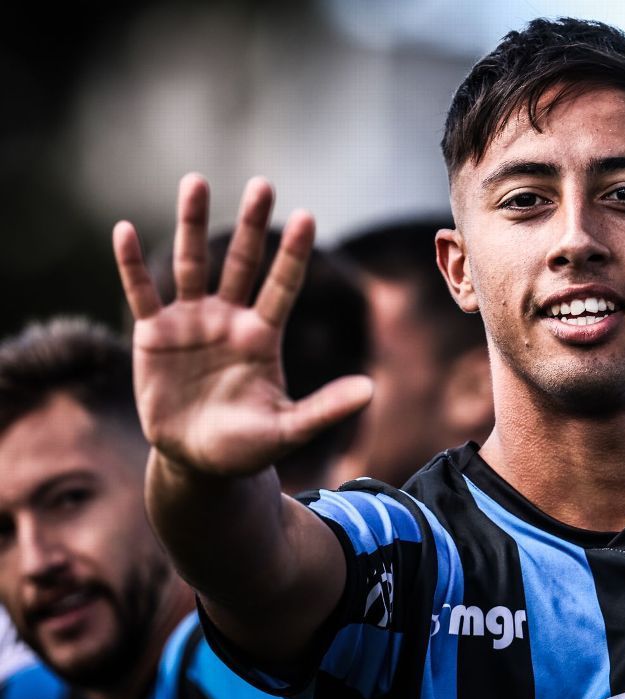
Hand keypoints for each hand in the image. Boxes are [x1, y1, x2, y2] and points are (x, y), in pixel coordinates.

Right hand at [112, 174, 372, 475]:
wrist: (198, 462)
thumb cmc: (247, 446)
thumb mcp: (288, 429)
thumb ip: (324, 408)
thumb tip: (370, 390)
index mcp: (263, 336)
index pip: (282, 286)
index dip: (292, 254)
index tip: (307, 217)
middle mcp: (229, 319)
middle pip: (241, 262)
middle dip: (251, 224)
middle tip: (263, 184)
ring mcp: (191, 322)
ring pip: (191, 264)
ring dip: (191, 223)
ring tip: (196, 181)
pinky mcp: (153, 335)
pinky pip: (142, 292)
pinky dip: (132, 264)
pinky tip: (124, 230)